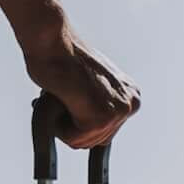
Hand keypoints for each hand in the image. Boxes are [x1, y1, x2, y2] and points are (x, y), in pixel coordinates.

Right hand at [22, 23, 138, 150]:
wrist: (53, 42)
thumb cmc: (63, 58)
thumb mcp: (92, 83)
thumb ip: (97, 102)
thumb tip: (85, 120)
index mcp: (130, 95)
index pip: (107, 130)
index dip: (81, 120)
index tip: (72, 102)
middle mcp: (130, 103)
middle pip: (97, 139)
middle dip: (74, 124)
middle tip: (63, 99)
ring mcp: (118, 112)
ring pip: (84, 141)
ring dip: (65, 124)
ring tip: (63, 96)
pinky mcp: (101, 118)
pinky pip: (74, 139)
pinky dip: (59, 126)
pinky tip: (62, 100)